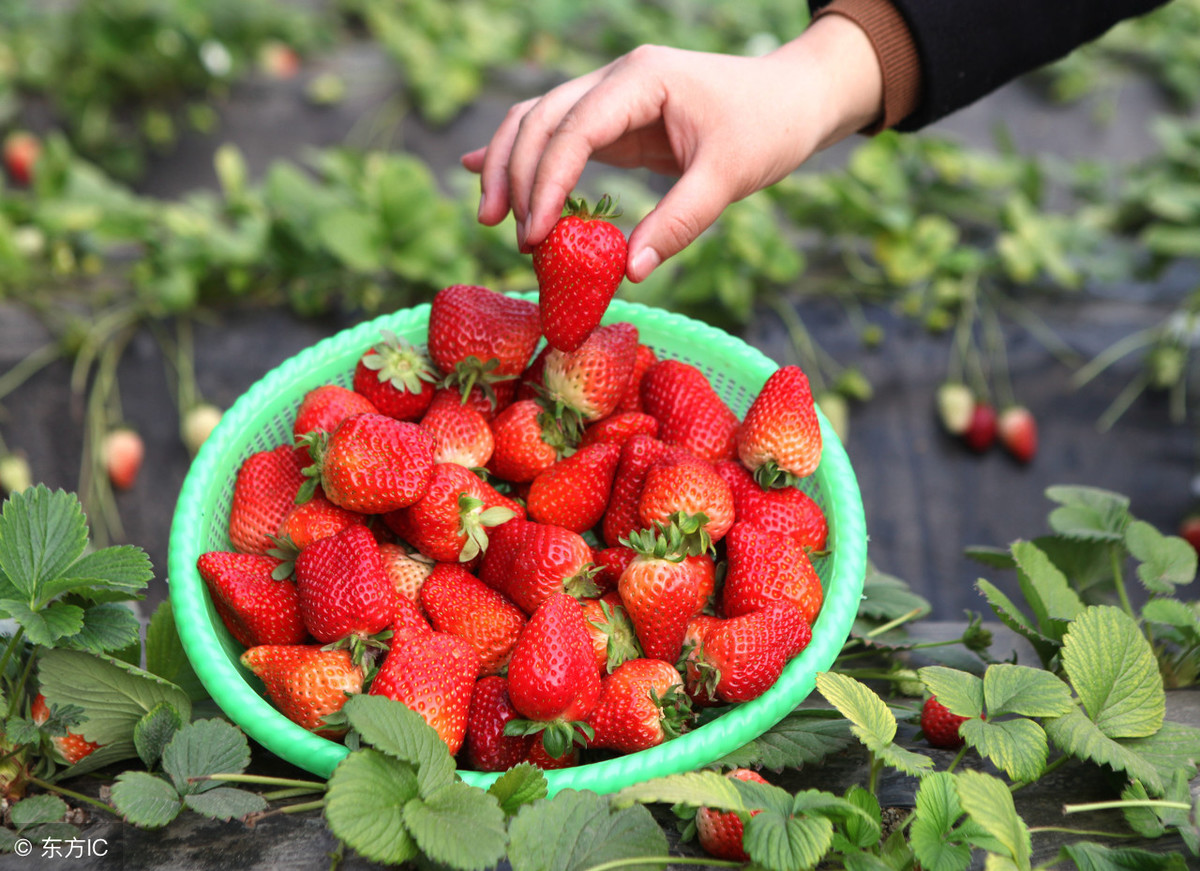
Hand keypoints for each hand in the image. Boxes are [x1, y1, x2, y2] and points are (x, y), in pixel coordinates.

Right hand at [461, 14, 883, 280]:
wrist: (792, 99)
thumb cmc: (767, 129)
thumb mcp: (729, 178)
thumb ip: (679, 222)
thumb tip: (630, 272)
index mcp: (642, 79)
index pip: (574, 128)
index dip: (547, 183)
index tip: (535, 236)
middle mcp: (617, 79)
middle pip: (540, 119)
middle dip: (516, 176)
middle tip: (512, 239)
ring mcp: (612, 95)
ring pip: (537, 120)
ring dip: (509, 165)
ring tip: (491, 218)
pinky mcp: (614, 118)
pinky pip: (557, 131)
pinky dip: (524, 155)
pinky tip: (483, 174)